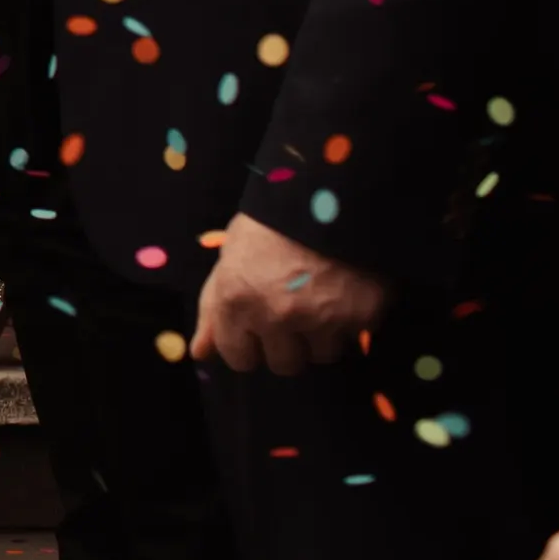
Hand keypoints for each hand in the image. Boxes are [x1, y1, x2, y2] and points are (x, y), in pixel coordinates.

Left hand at [191, 212, 391, 374]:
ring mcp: (320, 321)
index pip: (237, 357)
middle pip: (282, 364)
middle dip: (287, 345)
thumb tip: (199, 352)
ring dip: (320, 336)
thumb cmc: (270, 223)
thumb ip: (213, 308)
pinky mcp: (360, 319)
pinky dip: (349, 323)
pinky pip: (353, 339)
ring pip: (320, 356)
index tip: (258, 327)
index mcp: (236, 300)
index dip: (249, 343)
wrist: (328, 194)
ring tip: (321, 299)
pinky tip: (344, 292)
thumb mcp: (232, 257)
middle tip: (294, 312)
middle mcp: (275, 317)